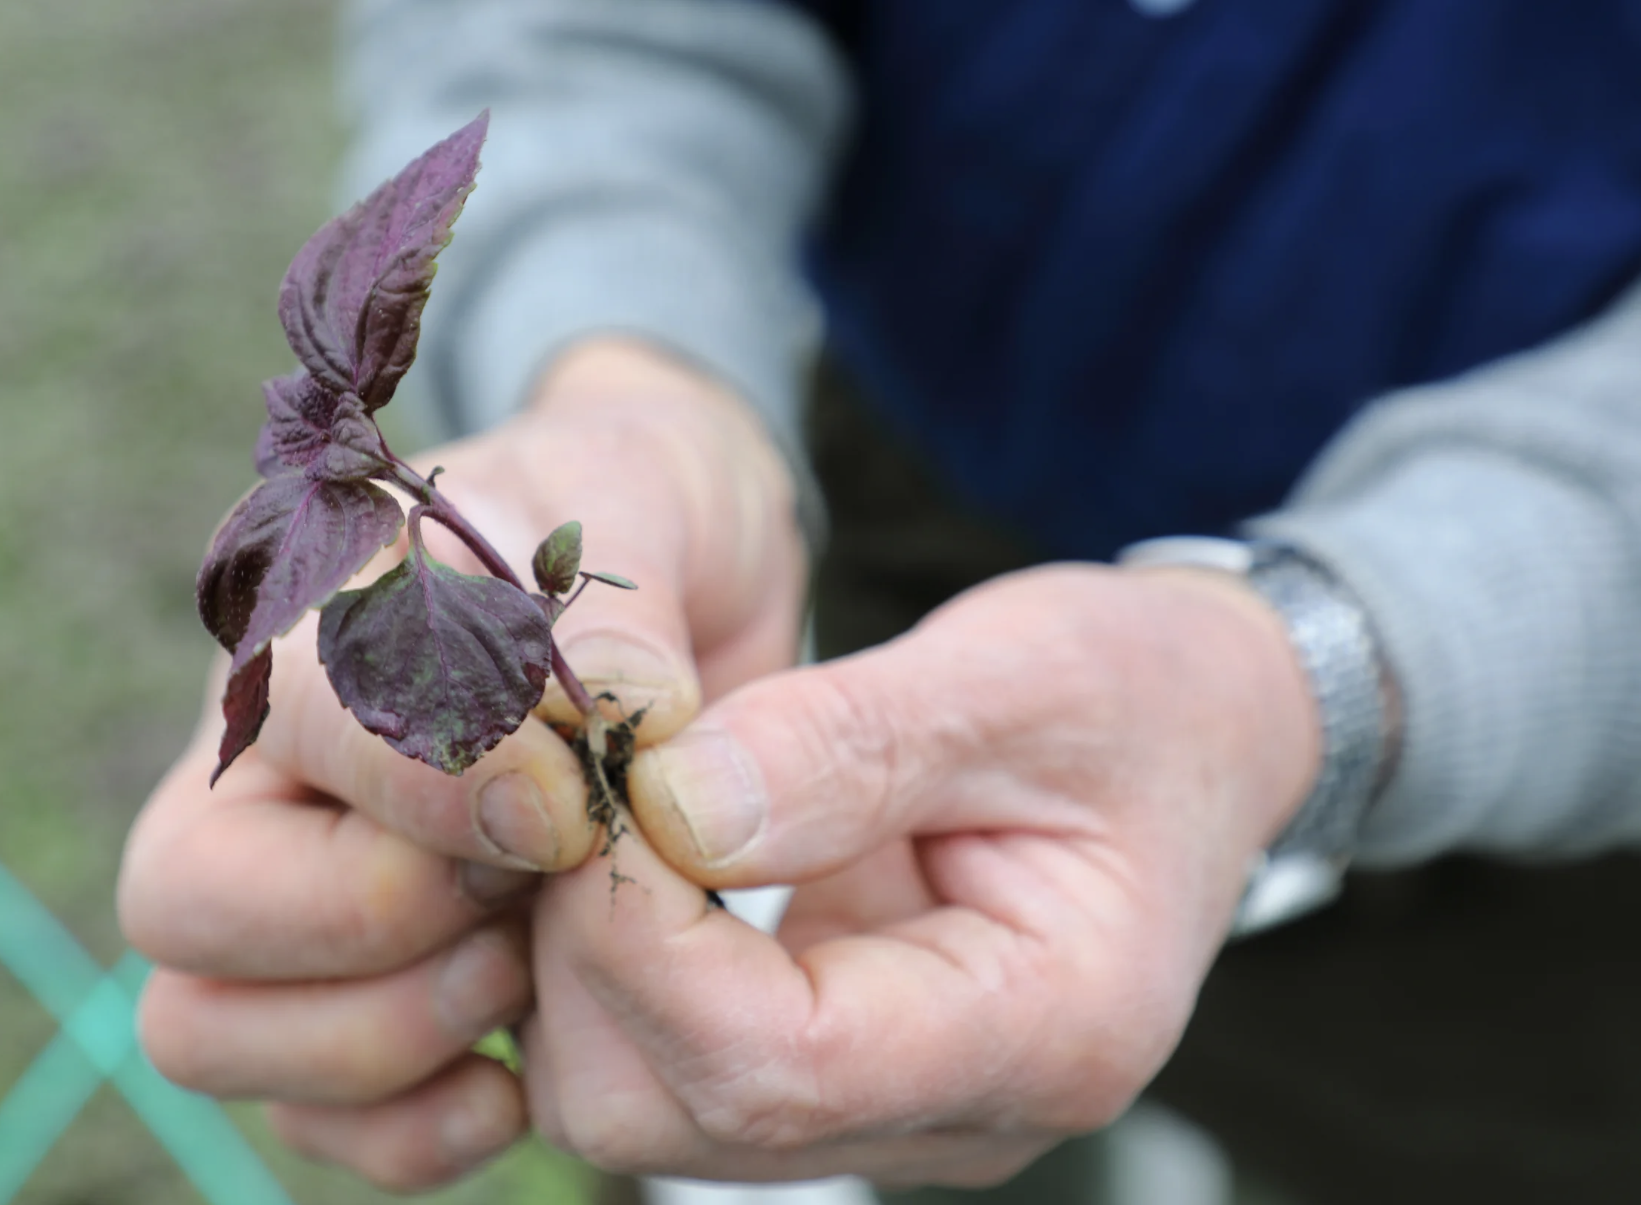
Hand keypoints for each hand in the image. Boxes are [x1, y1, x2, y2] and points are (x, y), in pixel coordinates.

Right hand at [118, 339, 806, 1191]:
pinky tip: (526, 1066)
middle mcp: (262, 766)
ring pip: (208, 1031)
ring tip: (527, 965)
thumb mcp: (644, 510)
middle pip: (186, 904)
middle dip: (382, 925)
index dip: (438, 787)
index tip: (569, 809)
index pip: (299, 720)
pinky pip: (308, 1123)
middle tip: (530, 890)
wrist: (669, 567)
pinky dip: (414, 1125)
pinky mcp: (351, 997)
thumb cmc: (634, 518)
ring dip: (387, 1036)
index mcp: (311, 620)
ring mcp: (283, 894)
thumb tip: (617, 725)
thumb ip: (613, 619)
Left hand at [517, 563, 1318, 1187]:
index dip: (645, 935)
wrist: (1198, 734)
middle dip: (597, 953)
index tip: (611, 788)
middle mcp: (963, 1114)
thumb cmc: (1137, 695)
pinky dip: (616, 965)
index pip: (779, 1064)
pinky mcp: (835, 1071)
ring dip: (592, 960)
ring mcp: (891, 1108)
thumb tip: (667, 804)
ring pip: (645, 1105)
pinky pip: (664, 1064)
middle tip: (605, 791)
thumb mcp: (1017, 674)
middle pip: (676, 1115)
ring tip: (626, 808)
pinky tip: (644, 852)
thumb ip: (848, 743)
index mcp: (1047, 1029)